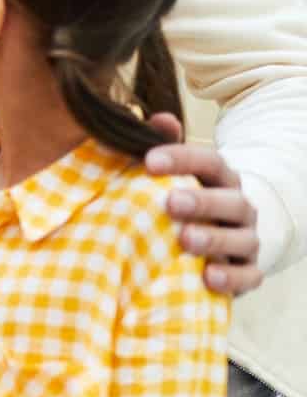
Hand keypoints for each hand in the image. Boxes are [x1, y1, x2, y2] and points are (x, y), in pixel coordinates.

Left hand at [143, 113, 262, 296]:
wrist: (223, 238)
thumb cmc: (187, 201)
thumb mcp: (174, 175)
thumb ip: (163, 147)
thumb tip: (157, 118)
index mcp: (220, 179)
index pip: (209, 162)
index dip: (182, 159)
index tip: (148, 161)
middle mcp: (239, 207)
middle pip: (230, 201)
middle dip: (202, 201)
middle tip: (170, 201)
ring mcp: (247, 240)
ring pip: (241, 238)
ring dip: (214, 239)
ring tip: (186, 239)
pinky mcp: (248, 272)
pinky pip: (248, 276)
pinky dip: (232, 278)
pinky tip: (209, 277)